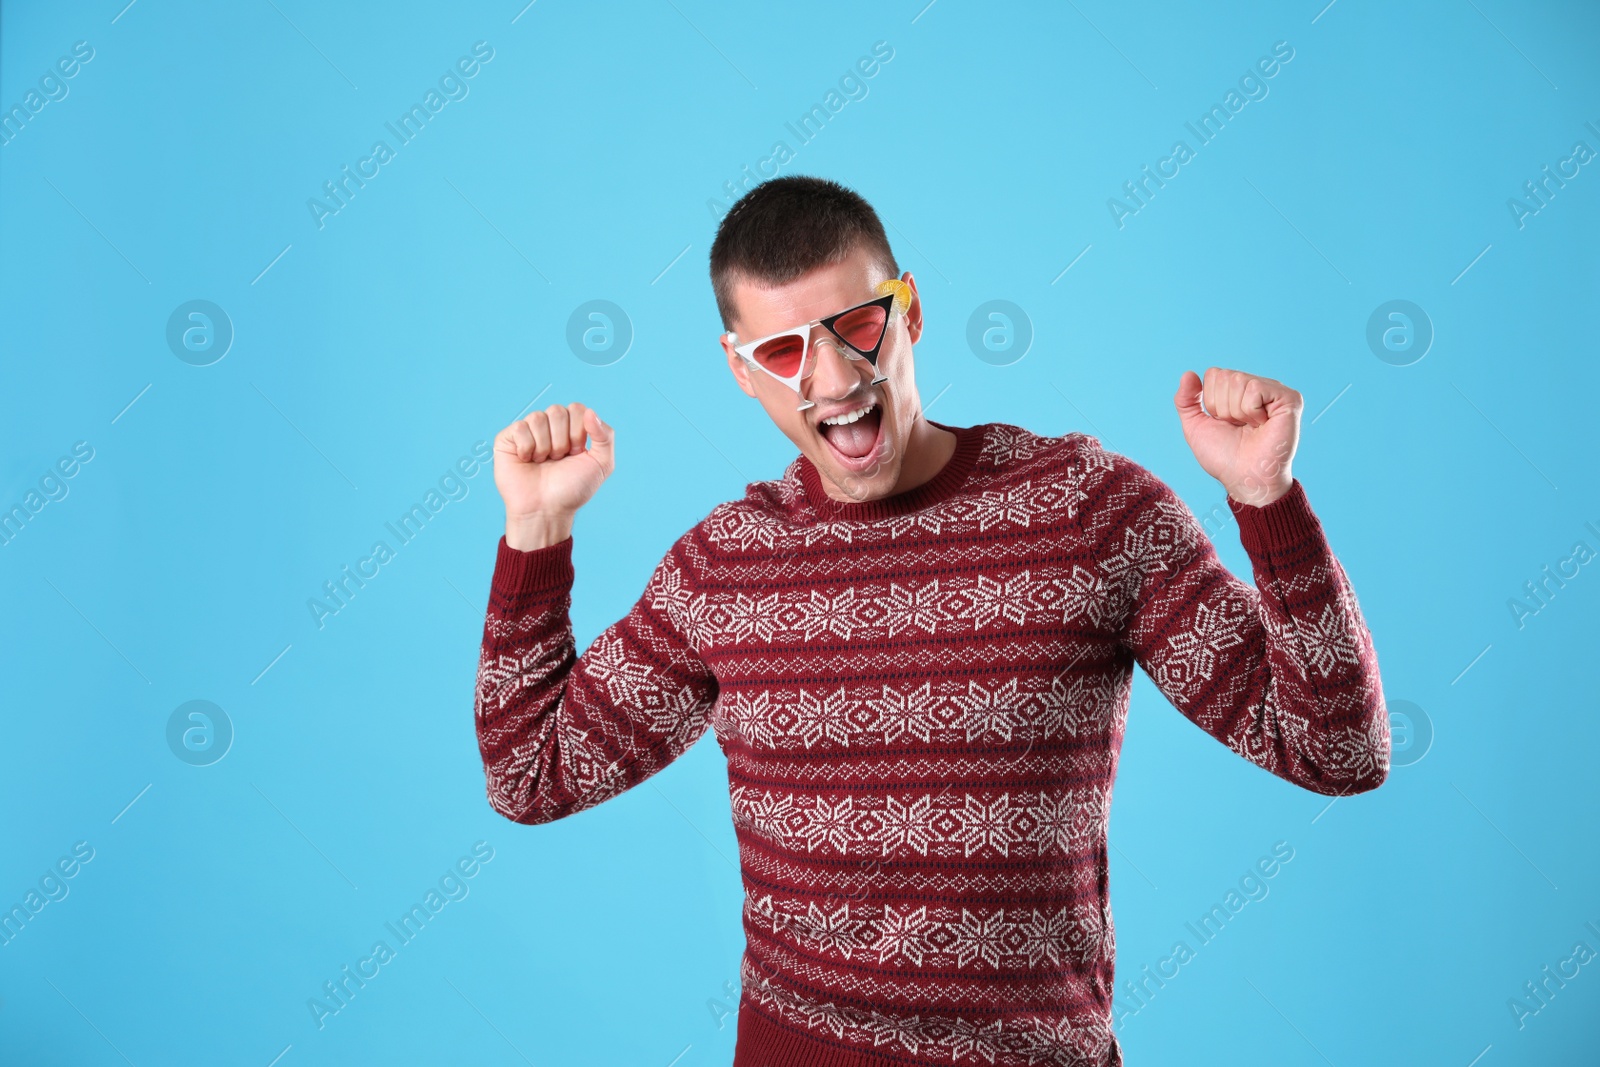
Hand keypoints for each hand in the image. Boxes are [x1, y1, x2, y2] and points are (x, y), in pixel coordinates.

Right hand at [494, 402, 615, 549]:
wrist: (547, 510)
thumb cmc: (572, 489)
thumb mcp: (601, 464)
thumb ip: (605, 436)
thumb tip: (591, 412)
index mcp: (571, 428)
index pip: (577, 408)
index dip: (578, 432)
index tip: (576, 454)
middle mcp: (549, 426)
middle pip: (557, 411)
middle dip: (562, 441)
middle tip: (558, 460)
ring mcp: (528, 431)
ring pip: (538, 417)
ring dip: (545, 447)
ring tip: (543, 462)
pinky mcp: (508, 438)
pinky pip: (520, 427)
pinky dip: (527, 448)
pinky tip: (527, 460)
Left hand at [1174, 368, 1302, 506]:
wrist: (1244, 478)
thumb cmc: (1224, 457)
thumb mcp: (1196, 426)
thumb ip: (1186, 400)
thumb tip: (1188, 373)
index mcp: (1239, 392)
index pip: (1214, 374)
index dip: (1211, 402)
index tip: (1225, 423)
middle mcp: (1258, 388)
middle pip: (1225, 376)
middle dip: (1222, 407)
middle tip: (1239, 427)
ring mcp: (1275, 392)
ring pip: (1238, 380)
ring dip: (1236, 412)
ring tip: (1251, 428)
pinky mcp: (1289, 399)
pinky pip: (1255, 388)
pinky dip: (1250, 411)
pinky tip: (1262, 425)